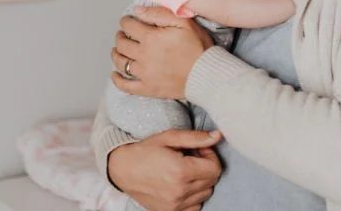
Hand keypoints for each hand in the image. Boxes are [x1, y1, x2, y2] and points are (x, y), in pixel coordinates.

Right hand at [108, 129, 222, 210]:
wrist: (122, 169)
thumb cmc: (145, 150)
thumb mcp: (169, 138)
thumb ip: (195, 138)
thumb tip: (218, 136)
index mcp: (180, 171)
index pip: (215, 168)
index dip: (210, 156)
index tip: (199, 150)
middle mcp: (179, 191)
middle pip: (212, 181)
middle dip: (206, 167)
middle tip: (191, 158)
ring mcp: (174, 205)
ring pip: (205, 194)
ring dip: (201, 181)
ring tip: (185, 170)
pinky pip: (195, 207)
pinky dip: (194, 196)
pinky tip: (182, 185)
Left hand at [111, 6, 213, 98]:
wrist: (206, 74)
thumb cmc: (197, 47)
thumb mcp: (183, 23)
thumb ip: (159, 14)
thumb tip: (137, 11)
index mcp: (150, 38)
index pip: (128, 26)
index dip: (125, 21)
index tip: (127, 21)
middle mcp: (143, 55)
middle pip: (121, 43)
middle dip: (120, 36)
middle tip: (123, 34)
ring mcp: (143, 73)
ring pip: (120, 62)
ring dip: (116, 54)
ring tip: (118, 50)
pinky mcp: (147, 88)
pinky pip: (125, 85)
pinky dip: (117, 80)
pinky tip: (115, 74)